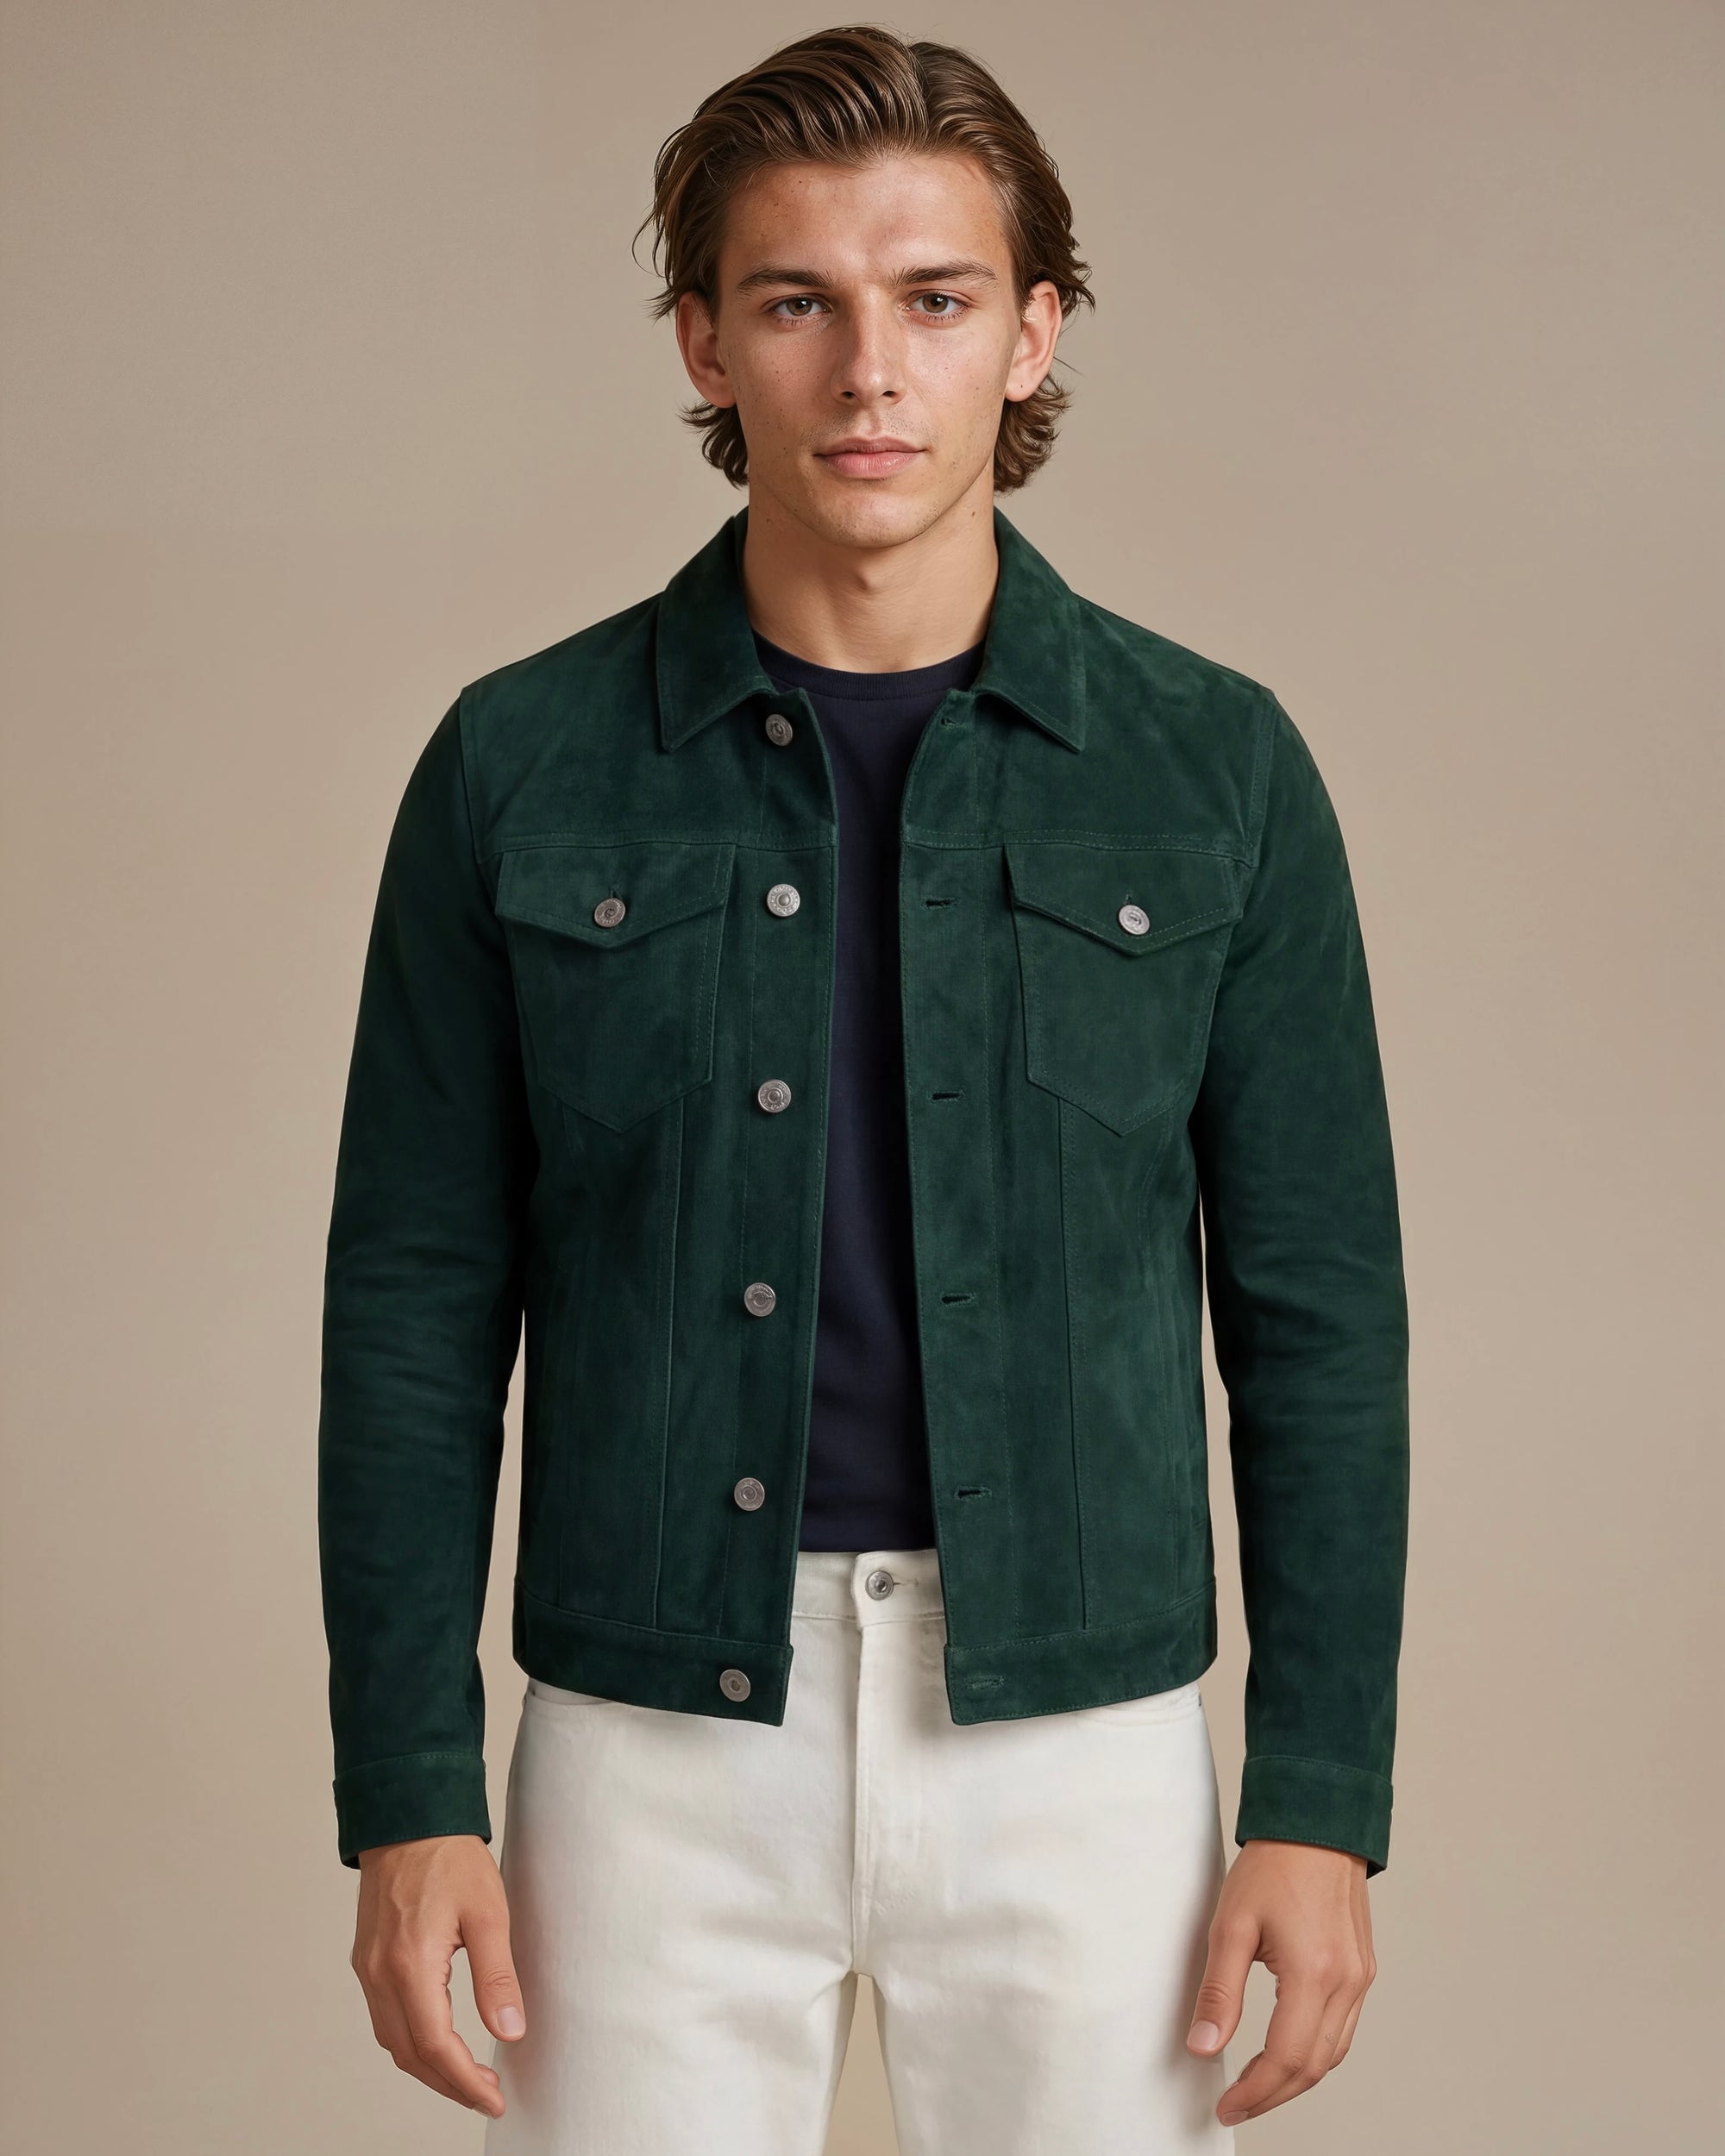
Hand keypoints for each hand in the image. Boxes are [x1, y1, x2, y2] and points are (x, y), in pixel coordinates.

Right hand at [350, 1833, 525, 2117]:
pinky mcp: (367, 1959)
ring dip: (428, 2067)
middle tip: (486, 2094)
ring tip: (466, 2076)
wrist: (409, 1817)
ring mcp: (368, 1968)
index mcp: (410, 1966)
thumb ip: (497, 1977)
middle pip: (410, 2055)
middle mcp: (380, 1974)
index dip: (465, 2082)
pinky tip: (437, 2040)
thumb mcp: (488, 1913)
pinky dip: (411, 2040)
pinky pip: (384, 2018)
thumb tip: (509, 2032)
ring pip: (393, 2041)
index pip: (436, 2047)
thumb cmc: (449, 1857)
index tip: (494, 2099)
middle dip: (448, 2084)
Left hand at [1185, 1838, 1374, 2127]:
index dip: (1256, 2092)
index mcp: (1314, 1974)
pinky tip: (1289, 2051)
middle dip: (1275, 2095)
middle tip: (1238, 2105)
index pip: (1287, 2059)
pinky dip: (1317, 2051)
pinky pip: (1344, 2029)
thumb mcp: (1231, 1925)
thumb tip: (1203, 2046)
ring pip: (1334, 2053)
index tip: (1227, 2106)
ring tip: (1259, 2087)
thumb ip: (1219, 1992)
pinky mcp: (1363, 1968)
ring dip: (1298, 2079)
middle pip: (1315, 2067)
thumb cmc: (1273, 1865)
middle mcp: (1347, 1982)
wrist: (1316, 1823)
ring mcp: (1361, 1977)